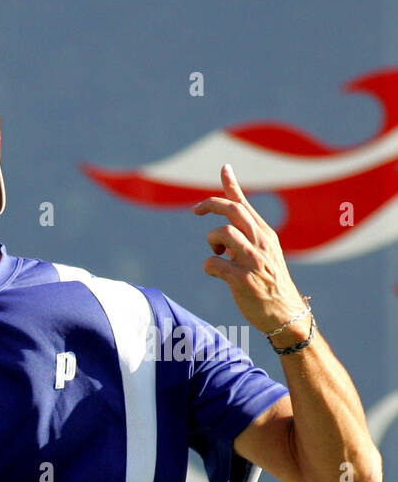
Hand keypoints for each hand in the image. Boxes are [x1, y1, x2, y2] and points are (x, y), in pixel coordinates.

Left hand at [191, 163, 307, 333]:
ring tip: (218, 254)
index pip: (245, 204)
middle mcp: (261, 242)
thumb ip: (245, 239)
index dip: (232, 185)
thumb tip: (223, 230)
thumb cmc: (269, 284)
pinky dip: (209, 266)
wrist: (285, 314)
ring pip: (223, 233)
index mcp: (265, 234)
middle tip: (196, 210)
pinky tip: (215, 273)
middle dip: (210, 204)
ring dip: (212, 241)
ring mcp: (253, 260)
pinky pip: (213, 264)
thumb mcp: (263, 255)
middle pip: (232, 210)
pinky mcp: (243, 279)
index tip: (224, 168)